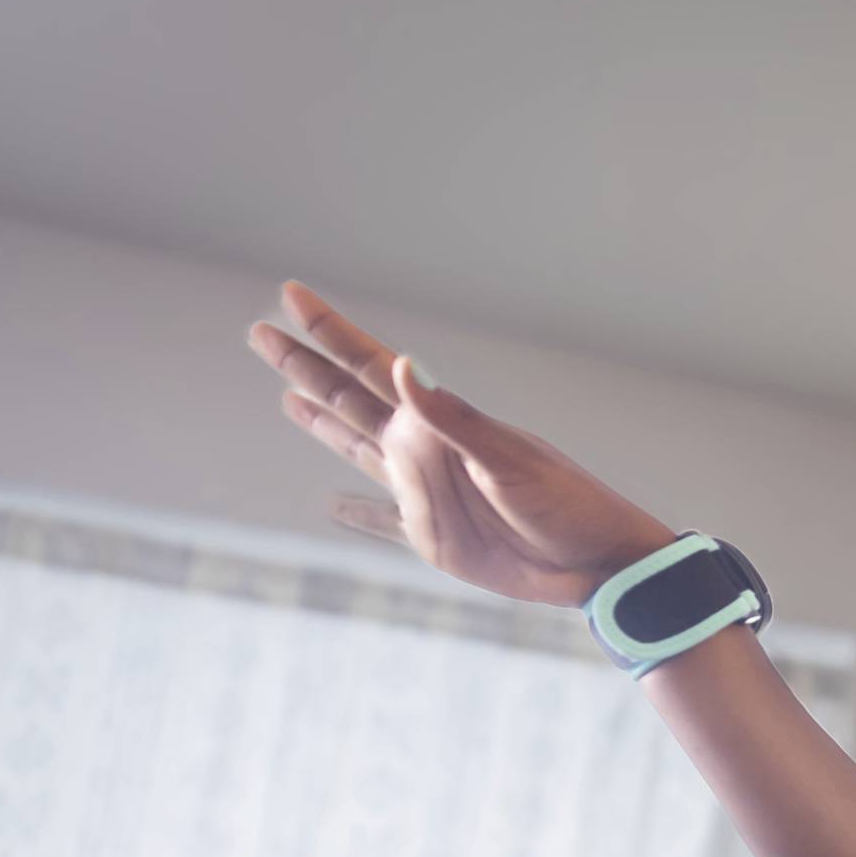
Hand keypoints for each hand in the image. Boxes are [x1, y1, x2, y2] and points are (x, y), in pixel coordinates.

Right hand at [246, 280, 678, 605]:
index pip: (370, 366)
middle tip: (260, 332)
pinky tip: (329, 505)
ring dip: (321, 420)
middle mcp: (422, 450)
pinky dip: (355, 513)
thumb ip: (453, 418)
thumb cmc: (564, 505)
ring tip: (289, 393)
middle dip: (305, 365)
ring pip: (355, 447)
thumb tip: (402, 366)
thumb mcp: (508, 460)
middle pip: (348, 398)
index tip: (291, 294)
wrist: (595, 562)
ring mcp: (424, 492)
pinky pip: (381, 522)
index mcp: (437, 423)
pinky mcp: (433, 537)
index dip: (331, 332)